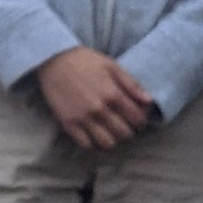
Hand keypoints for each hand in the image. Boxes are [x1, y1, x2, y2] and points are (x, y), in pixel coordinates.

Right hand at [35, 51, 151, 150]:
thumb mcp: (112, 66)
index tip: (137, 119)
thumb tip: (149, 102)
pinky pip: (86, 144)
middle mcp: (99, 108)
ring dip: (113, 139)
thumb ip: (132, 84)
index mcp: (112, 93)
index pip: (136, 119)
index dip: (141, 121)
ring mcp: (82, 117)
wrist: (53, 59)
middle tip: (124, 125)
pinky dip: (93, 143)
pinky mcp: (68, 123)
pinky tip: (94, 134)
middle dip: (128, 131)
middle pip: (124, 133)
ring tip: (110, 132)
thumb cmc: (85, 60)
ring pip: (107, 143)